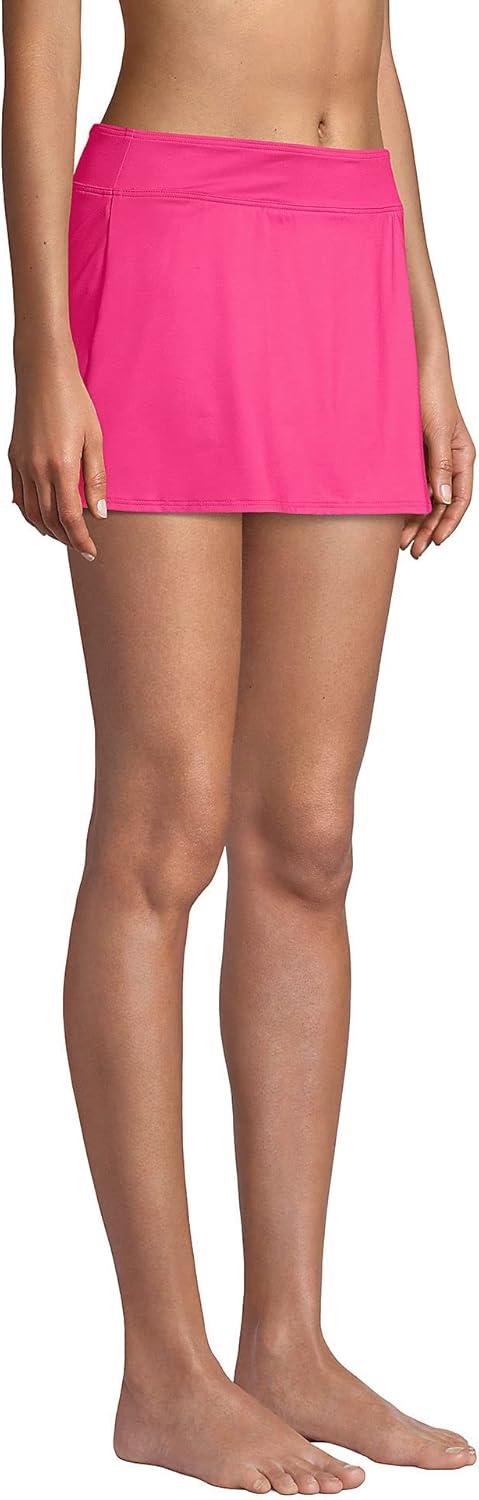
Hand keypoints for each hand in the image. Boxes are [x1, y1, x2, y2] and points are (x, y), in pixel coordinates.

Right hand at [9, 342, 106, 559]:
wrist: (42, 373)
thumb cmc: (73, 401)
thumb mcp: (95, 439)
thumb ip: (96, 478)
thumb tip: (99, 514)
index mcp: (61, 466)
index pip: (70, 518)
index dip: (81, 540)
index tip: (91, 552)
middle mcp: (37, 470)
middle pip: (50, 520)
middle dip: (66, 539)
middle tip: (82, 547)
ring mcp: (22, 464)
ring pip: (31, 512)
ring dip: (47, 529)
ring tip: (64, 535)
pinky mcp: (13, 457)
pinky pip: (19, 495)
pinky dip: (30, 512)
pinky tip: (41, 516)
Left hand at [401, 359, 474, 558]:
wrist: (409, 366)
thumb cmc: (430, 392)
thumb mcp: (436, 430)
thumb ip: (440, 464)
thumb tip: (443, 498)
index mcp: (462, 457)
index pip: (460, 499)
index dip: (448, 523)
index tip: (433, 542)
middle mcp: (447, 462)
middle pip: (441, 505)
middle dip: (427, 529)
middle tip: (411, 550)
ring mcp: (429, 460)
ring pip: (424, 499)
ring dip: (413, 521)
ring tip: (399, 542)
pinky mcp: (411, 456)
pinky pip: (410, 486)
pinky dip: (403, 504)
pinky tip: (391, 518)